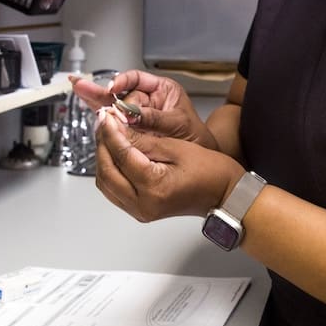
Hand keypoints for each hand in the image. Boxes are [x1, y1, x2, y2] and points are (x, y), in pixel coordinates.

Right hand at [70, 70, 217, 149]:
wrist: (199, 156)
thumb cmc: (194, 136)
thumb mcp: (177, 124)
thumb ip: (153, 118)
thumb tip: (130, 115)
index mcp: (162, 90)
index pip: (137, 79)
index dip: (123, 81)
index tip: (113, 88)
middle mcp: (147, 99)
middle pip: (120, 91)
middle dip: (103, 91)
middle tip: (82, 86)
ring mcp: (137, 114)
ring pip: (113, 104)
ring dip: (95, 98)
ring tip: (77, 86)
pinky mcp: (131, 128)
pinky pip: (113, 119)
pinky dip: (99, 114)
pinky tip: (84, 100)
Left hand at [94, 108, 244, 221]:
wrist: (223, 193)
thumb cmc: (210, 171)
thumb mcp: (176, 147)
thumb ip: (143, 140)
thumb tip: (118, 128)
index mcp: (154, 187)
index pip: (122, 156)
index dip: (111, 133)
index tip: (106, 115)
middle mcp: (142, 204)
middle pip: (107, 172)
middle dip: (101, 144)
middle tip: (103, 121)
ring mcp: (139, 210)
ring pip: (105, 183)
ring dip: (102, 158)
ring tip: (107, 134)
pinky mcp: (139, 210)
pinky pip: (113, 191)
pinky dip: (110, 170)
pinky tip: (114, 153)